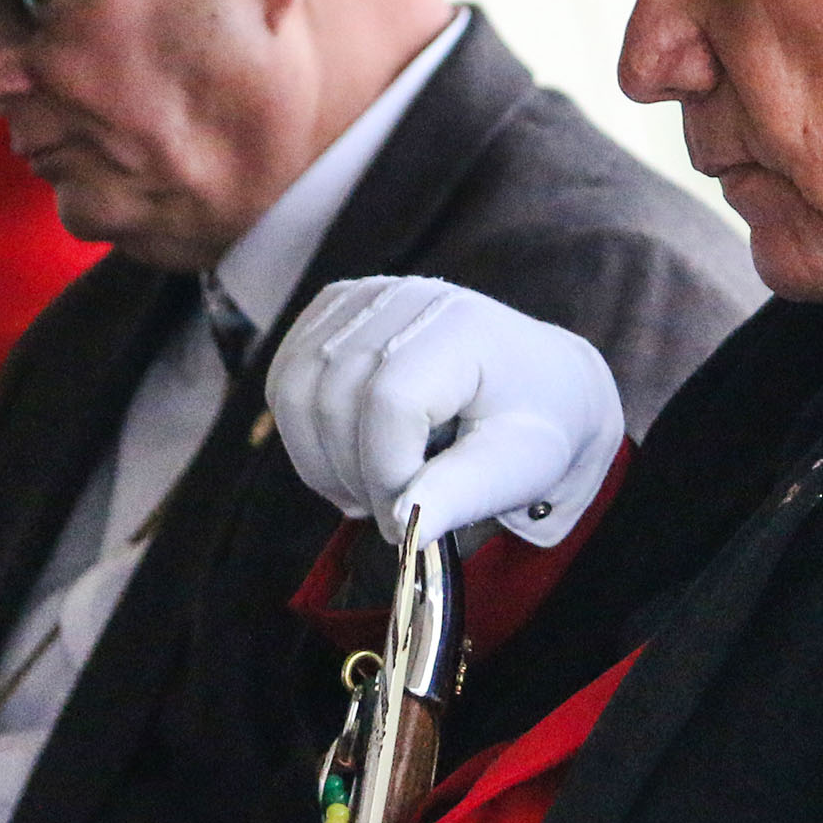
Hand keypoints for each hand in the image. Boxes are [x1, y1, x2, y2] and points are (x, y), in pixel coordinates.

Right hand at [269, 277, 620, 547]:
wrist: (538, 385)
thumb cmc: (533, 427)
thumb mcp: (518, 470)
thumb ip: (462, 495)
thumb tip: (404, 526)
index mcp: (463, 328)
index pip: (388, 402)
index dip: (385, 473)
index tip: (408, 519)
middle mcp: (408, 298)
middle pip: (333, 397)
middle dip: (353, 476)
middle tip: (388, 513)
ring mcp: (364, 296)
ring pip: (294, 389)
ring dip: (319, 460)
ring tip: (366, 490)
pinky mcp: (334, 310)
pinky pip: (283, 378)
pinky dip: (302, 432)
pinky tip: (347, 455)